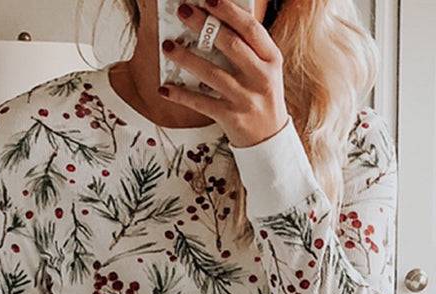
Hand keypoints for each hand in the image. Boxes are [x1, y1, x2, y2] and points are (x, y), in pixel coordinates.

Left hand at [160, 0, 287, 148]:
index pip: (250, 29)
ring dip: (187, 58)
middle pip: (230, 45)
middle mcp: (261, 77)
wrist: (269, 139)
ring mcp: (245, 99)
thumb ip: (248, 48)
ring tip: (168, 46)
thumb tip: (217, 21)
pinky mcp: (231, 118)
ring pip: (212, 74)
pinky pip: (201, 103)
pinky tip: (165, 88)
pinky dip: (181, 95)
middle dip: (204, 26)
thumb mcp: (265, 69)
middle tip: (183, 11)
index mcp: (271, 59)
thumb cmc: (262, 96)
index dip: (229, 12)